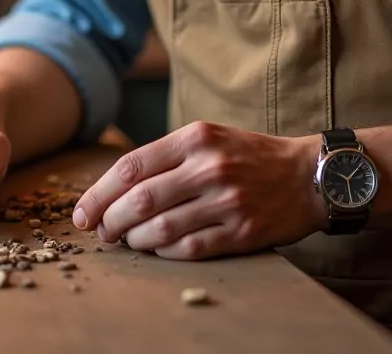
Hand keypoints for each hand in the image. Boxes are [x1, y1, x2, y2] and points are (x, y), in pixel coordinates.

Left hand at [71, 121, 324, 258]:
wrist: (309, 176)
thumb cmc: (250, 156)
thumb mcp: (208, 137)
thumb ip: (165, 156)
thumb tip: (114, 189)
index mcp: (195, 138)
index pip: (130, 167)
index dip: (98, 194)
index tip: (83, 213)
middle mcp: (209, 167)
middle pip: (139, 200)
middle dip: (110, 221)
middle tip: (102, 232)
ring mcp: (226, 201)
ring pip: (160, 228)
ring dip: (134, 240)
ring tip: (127, 241)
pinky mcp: (241, 232)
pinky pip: (188, 248)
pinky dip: (164, 252)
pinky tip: (157, 248)